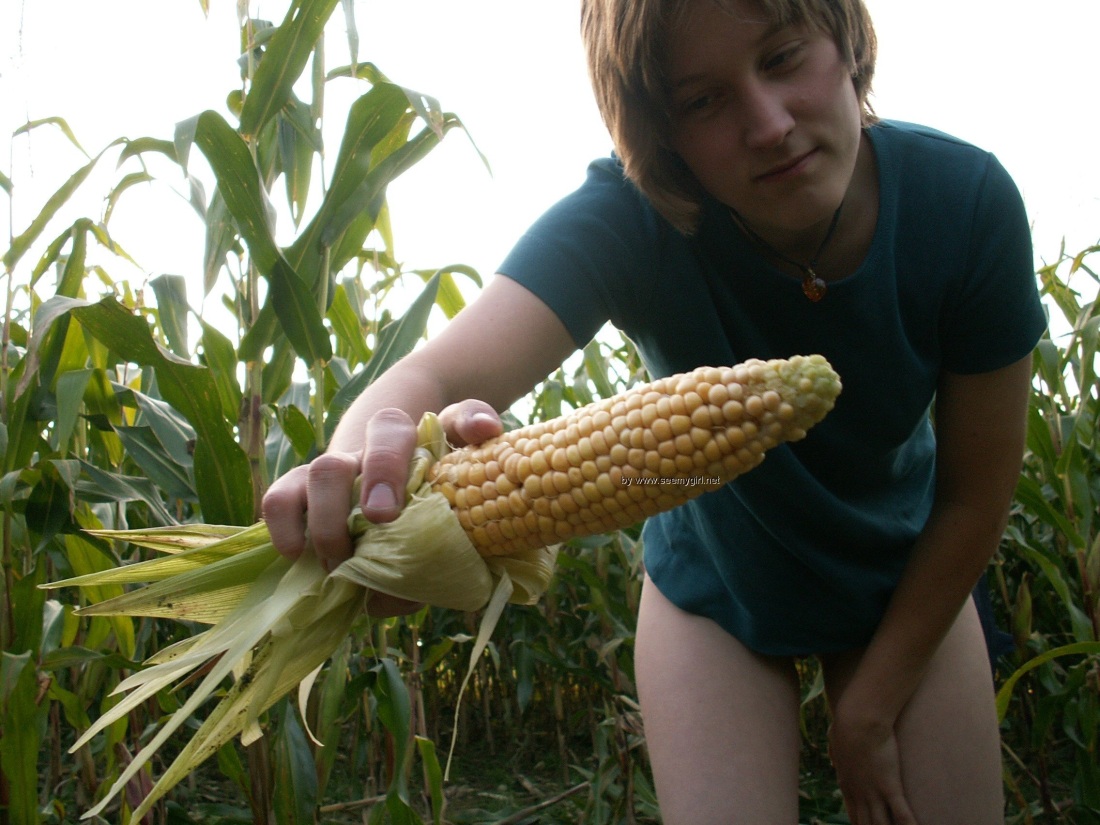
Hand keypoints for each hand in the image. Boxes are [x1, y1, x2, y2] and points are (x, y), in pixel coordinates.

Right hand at [261, 401, 501, 601]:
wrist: (408, 460)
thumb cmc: (440, 460)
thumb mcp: (465, 442)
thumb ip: (475, 427)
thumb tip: (486, 430)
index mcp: (401, 434)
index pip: (388, 435)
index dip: (381, 471)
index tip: (383, 516)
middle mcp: (359, 450)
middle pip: (333, 466)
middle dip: (337, 512)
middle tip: (352, 556)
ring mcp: (330, 472)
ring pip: (306, 480)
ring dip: (317, 528)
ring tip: (336, 566)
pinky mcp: (306, 493)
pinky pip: (280, 499)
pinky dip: (282, 526)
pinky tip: (296, 556)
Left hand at [828, 705, 918, 824]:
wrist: (857, 721)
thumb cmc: (846, 725)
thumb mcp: (835, 743)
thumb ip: (836, 754)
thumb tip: (834, 758)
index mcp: (847, 784)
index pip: (854, 815)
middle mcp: (859, 794)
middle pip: (867, 824)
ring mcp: (874, 793)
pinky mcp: (890, 787)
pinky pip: (902, 814)